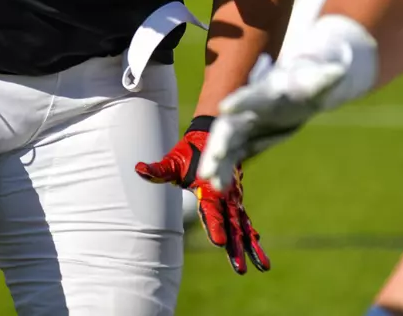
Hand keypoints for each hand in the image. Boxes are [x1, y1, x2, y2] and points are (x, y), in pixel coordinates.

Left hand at [136, 119, 269, 273]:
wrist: (211, 134)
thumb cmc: (188, 151)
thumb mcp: (173, 161)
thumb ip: (159, 170)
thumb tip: (139, 169)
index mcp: (209, 189)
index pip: (212, 211)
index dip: (215, 226)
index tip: (220, 244)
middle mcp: (224, 195)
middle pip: (231, 225)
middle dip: (236, 247)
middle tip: (240, 269)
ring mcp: (233, 198)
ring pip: (243, 226)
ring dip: (251, 246)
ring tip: (263, 266)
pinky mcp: (236, 200)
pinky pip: (245, 219)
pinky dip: (251, 233)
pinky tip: (257, 246)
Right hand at [195, 59, 346, 190]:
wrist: (295, 86)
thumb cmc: (308, 80)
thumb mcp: (318, 79)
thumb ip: (326, 77)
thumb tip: (340, 71)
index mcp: (266, 91)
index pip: (251, 95)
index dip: (240, 101)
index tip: (226, 108)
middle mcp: (248, 108)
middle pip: (229, 126)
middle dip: (217, 145)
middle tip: (208, 166)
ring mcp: (244, 124)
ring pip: (225, 144)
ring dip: (217, 163)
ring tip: (212, 184)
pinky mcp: (245, 139)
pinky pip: (232, 156)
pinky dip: (224, 170)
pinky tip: (220, 188)